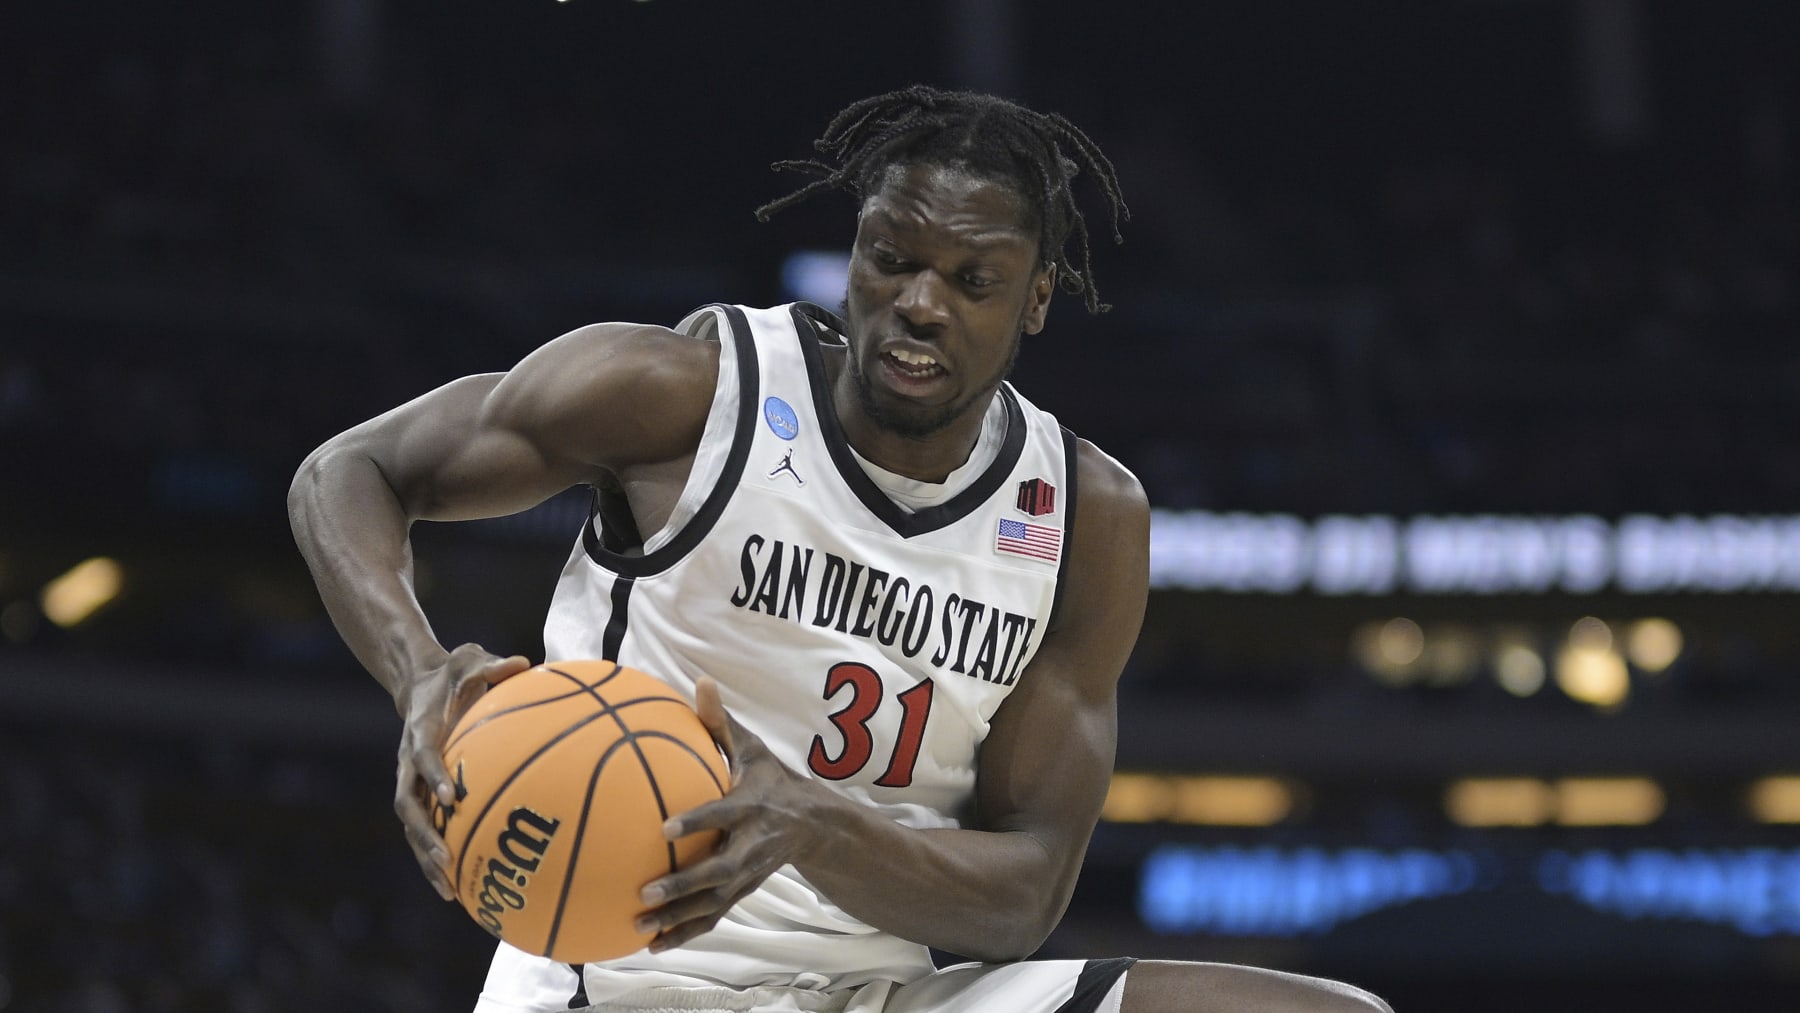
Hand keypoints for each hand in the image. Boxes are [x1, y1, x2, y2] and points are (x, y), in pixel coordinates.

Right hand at [393, 644, 531, 899]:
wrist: (418, 683)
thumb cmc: (452, 673)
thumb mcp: (468, 660)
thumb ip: (491, 665)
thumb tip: (523, 662)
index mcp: (420, 730)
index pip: (422, 755)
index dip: (433, 776)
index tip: (450, 797)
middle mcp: (408, 761)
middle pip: (407, 805)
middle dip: (424, 836)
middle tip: (446, 860)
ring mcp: (410, 781)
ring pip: (412, 826)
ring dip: (426, 858)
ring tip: (449, 892)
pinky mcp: (418, 793)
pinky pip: (424, 829)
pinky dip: (435, 856)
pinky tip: (459, 887)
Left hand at [633, 676, 822, 951]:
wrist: (813, 824)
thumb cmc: (769, 779)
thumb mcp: (752, 748)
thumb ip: (720, 722)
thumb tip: (700, 681)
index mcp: (751, 807)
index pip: (722, 815)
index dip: (697, 821)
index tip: (664, 827)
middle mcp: (751, 845)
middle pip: (717, 871)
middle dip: (683, 884)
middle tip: (646, 891)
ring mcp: (747, 874)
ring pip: (712, 902)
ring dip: (677, 918)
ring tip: (639, 926)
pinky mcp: (741, 892)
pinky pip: (711, 916)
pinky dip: (684, 933)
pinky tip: (652, 944)